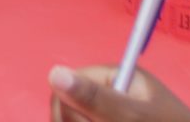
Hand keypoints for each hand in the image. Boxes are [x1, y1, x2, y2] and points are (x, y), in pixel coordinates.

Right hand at [47, 65, 189, 121]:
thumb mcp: (135, 118)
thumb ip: (96, 98)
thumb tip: (54, 72)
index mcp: (117, 77)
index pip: (69, 84)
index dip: (69, 108)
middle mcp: (111, 92)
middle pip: (69, 107)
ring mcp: (111, 112)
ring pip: (77, 119)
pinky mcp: (111, 120)